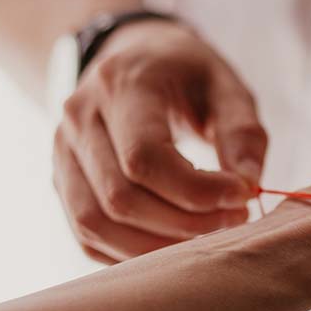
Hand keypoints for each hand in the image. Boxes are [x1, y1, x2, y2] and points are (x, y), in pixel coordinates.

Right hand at [53, 19, 266, 262]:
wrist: (135, 56)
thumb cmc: (187, 72)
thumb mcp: (226, 85)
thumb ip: (243, 133)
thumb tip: (247, 187)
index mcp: (123, 85)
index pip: (144, 158)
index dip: (197, 191)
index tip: (242, 196)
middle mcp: (80, 118)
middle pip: (120, 199)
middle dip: (186, 223)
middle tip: (234, 219)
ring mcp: (63, 151)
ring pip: (96, 225)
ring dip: (157, 247)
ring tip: (207, 236)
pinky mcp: (64, 180)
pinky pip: (87, 236)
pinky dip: (130, 254)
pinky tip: (174, 245)